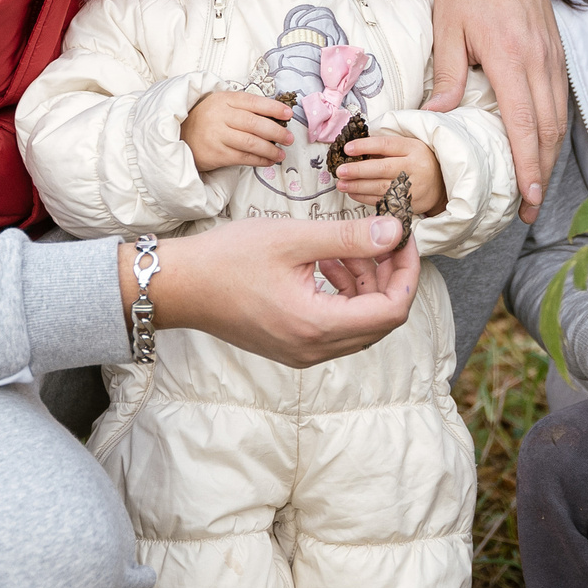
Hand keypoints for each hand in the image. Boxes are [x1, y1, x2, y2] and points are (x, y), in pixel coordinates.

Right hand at [136, 216, 418, 368]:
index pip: (391, 310)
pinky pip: (336, 327)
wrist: (180, 286)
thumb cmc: (229, 258)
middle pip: (380, 320)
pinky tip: (328, 263)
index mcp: (317, 325)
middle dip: (388, 277)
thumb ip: (349, 238)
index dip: (406, 273)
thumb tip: (395, 234)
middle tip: (381, 239)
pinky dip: (344, 296)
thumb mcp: (294, 237)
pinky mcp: (291, 346)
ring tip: (348, 247)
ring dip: (366, 285)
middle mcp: (313, 349)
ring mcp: (302, 352)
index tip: (402, 240)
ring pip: (359, 324)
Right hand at [180, 90, 292, 172]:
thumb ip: (243, 107)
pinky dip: (259, 160)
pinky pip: (243, 157)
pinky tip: (268, 161)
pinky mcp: (215, 153)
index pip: (253, 102)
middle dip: (276, 132)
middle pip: (255, 124)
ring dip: (270, 149)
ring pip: (251, 142)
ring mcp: (217, 135)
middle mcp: (220, 116)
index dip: (273, 108)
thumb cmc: (206, 120)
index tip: (288, 113)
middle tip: (289, 138)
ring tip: (281, 153)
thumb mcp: (220, 105)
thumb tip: (274, 115)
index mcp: (224, 100)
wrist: (179, 136)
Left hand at [335, 132, 446, 216]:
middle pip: (382, 168)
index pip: (386, 145)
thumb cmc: (418, 162)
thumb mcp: (409, 147)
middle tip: (340, 171)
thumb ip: (386, 147)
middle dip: (358, 170)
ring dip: (358, 187)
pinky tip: (353, 194)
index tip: (347, 149)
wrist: (440, 186)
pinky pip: (384, 201)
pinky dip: (365, 198)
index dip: (365, 146)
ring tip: (341, 184)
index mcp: (414, 148)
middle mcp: (416, 167)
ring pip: (381, 188)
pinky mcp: (410, 204)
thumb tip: (354, 149)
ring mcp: (414, 188)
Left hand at [427, 0, 565, 223]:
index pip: (524, 123)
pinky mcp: (556, 50)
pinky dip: (554, 128)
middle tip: (529, 208)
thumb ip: (447, 75)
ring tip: (536, 186)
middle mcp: (538, 59)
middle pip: (549, 128)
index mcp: (509, 56)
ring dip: (551, 154)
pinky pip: (560, 98)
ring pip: (559, 116)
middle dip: (542, 172)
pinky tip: (543, 146)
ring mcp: (552, 55)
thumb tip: (436, 120)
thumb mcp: (447, 27)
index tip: (527, 197)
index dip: (528, 164)